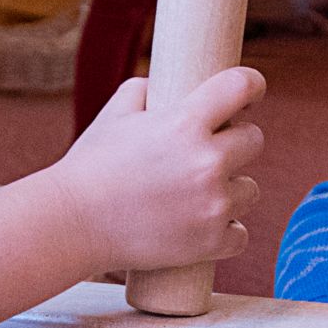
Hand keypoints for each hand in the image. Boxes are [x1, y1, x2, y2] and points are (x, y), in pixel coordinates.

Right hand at [46, 65, 264, 274]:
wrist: (72, 224)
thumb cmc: (90, 167)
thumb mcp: (115, 114)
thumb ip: (145, 90)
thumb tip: (163, 85)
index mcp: (186, 122)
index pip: (241, 86)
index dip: (252, 85)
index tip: (251, 93)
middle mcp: (207, 161)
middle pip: (255, 140)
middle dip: (236, 143)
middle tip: (211, 152)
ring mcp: (213, 204)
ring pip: (250, 189)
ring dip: (231, 190)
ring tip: (200, 194)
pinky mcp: (210, 241)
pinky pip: (240, 233)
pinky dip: (225, 231)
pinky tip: (204, 225)